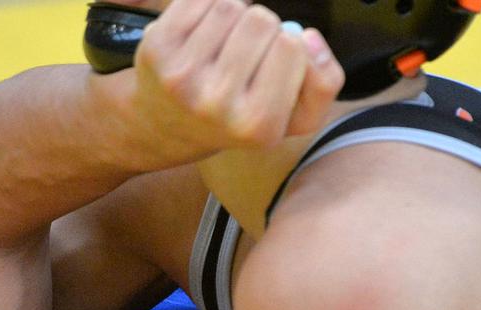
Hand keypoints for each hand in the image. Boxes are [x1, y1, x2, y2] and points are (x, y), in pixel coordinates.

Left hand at [123, 0, 344, 168]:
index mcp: (258, 126)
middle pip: (262, 21)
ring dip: (235, 16)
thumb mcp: (294, 118)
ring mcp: (182, 75)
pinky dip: (208, 6)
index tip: (276, 63)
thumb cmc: (240, 117)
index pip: (292, 46)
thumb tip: (309, 37)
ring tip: (227, 43)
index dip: (290, 44)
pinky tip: (204, 33)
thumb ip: (324, 83)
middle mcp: (217, 105)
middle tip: (248, 53)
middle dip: (262, 28)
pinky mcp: (157, 48)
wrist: (167, 125)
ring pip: (231, 6)